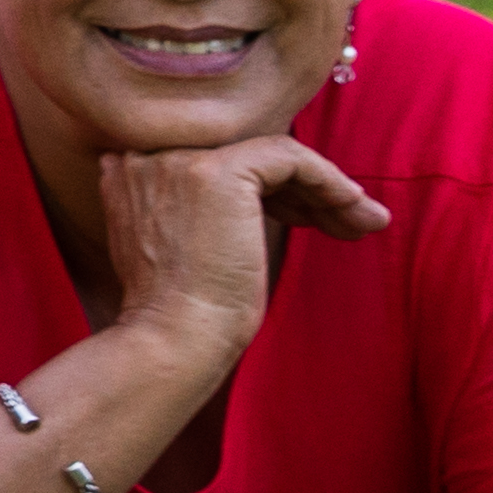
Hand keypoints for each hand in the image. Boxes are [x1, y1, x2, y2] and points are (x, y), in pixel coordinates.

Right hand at [97, 135, 393, 368]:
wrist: (174, 338)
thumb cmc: (182, 314)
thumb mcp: (178, 247)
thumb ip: (194, 212)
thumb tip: (269, 201)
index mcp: (127, 173)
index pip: (216, 162)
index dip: (269, 191)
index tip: (307, 222)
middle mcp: (145, 155)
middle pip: (246, 157)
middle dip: (303, 191)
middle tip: (348, 224)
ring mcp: (180, 160)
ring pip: (273, 155)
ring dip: (326, 189)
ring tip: (366, 222)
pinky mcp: (218, 171)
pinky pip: (291, 157)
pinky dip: (330, 181)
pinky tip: (355, 210)